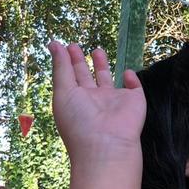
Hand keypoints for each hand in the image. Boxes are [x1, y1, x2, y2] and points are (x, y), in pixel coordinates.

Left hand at [48, 42, 145, 160]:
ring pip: (107, 80)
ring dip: (102, 66)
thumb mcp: (63, 92)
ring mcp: (114, 101)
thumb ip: (61, 68)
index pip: (69, 77)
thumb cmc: (79, 120)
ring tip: (97, 50)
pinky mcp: (134, 101)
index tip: (59, 45)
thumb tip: (53, 44)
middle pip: (86, 77)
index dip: (65, 62)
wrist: (107, 145)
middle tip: (74, 46)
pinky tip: (126, 72)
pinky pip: (134, 87)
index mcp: (75, 99)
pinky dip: (131, 79)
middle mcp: (93, 100)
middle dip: (80, 62)